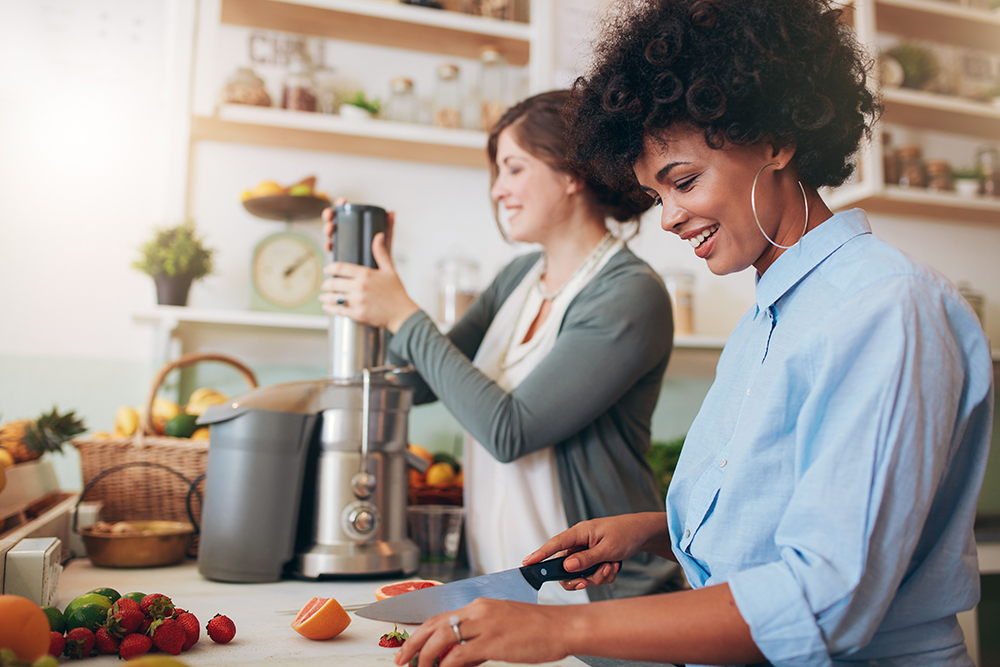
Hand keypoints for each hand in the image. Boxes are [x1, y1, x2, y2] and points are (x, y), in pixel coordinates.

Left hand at [320, 232, 419, 332]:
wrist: (402, 314)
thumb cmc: (397, 293)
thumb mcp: (390, 270)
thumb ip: (381, 253)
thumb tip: (378, 236)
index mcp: (366, 274)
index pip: (340, 268)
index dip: (330, 268)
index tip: (327, 270)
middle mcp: (360, 286)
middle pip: (333, 283)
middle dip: (326, 285)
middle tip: (325, 286)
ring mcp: (358, 301)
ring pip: (333, 298)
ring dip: (325, 297)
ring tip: (323, 297)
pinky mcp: (357, 314)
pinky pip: (338, 310)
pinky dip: (329, 309)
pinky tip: (327, 307)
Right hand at [321, 197, 395, 252]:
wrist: (379, 277)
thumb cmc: (382, 257)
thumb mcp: (385, 241)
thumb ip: (388, 228)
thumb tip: (392, 212)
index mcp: (355, 227)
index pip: (346, 212)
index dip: (341, 205)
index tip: (342, 201)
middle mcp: (346, 234)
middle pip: (334, 221)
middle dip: (329, 215)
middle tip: (331, 214)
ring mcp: (342, 244)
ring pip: (330, 234)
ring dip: (327, 229)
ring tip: (331, 229)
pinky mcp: (339, 256)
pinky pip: (331, 249)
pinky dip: (328, 246)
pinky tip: (329, 244)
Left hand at [395, 598, 571, 666]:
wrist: (562, 626)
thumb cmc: (539, 628)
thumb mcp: (503, 627)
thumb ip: (479, 640)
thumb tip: (459, 657)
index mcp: (480, 604)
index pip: (440, 616)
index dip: (421, 633)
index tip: (408, 647)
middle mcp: (478, 610)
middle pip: (434, 625)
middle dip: (413, 644)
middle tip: (401, 660)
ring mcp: (485, 625)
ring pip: (441, 638)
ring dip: (425, 657)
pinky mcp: (493, 641)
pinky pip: (459, 654)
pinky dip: (446, 666)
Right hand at [522, 513, 671, 590]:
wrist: (642, 533)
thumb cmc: (625, 534)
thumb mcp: (608, 549)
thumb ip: (587, 559)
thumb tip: (566, 567)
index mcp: (579, 533)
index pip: (555, 544)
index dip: (540, 554)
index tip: (526, 563)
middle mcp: (579, 542)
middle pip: (565, 567)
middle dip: (579, 577)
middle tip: (588, 581)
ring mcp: (586, 551)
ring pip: (580, 573)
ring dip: (596, 576)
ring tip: (611, 566)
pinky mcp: (593, 559)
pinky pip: (591, 574)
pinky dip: (603, 574)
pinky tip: (614, 565)